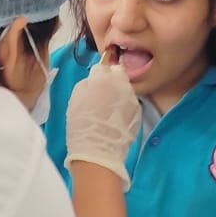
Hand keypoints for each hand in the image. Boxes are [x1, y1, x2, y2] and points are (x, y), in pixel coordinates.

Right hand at [65, 55, 140, 187]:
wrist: (97, 150)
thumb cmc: (81, 124)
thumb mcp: (77, 97)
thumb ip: (89, 82)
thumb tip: (96, 78)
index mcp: (104, 77)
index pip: (104, 66)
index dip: (99, 74)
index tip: (96, 82)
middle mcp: (122, 84)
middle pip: (119, 74)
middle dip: (112, 81)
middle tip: (102, 94)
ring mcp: (133, 98)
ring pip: (126, 89)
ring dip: (119, 94)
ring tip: (108, 109)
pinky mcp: (138, 112)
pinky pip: (131, 103)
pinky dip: (124, 107)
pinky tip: (115, 118)